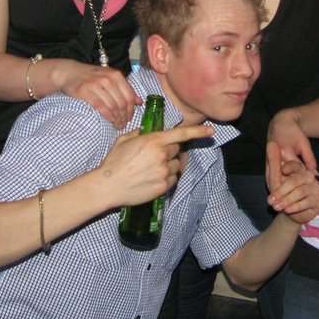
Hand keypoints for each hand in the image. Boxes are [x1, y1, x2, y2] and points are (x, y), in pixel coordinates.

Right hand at [53, 60, 140, 129]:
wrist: (70, 72)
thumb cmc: (92, 76)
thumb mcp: (110, 78)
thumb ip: (125, 88)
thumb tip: (139, 101)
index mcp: (116, 75)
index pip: (129, 96)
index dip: (131, 110)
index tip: (130, 118)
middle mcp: (107, 79)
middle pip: (121, 103)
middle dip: (124, 116)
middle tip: (123, 125)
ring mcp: (96, 85)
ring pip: (112, 106)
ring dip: (117, 118)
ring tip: (117, 125)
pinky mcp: (85, 91)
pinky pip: (100, 106)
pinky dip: (107, 115)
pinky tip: (110, 120)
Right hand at [99, 125, 214, 207]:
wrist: (108, 186)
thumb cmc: (114, 162)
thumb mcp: (125, 140)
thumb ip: (140, 133)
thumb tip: (149, 132)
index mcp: (153, 141)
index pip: (181, 134)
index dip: (198, 132)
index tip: (210, 131)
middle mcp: (161, 155)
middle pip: (177, 150)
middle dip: (169, 151)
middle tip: (154, 156)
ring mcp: (163, 172)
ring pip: (176, 165)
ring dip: (168, 165)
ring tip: (150, 169)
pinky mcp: (163, 186)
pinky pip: (173, 179)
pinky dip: (166, 178)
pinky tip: (152, 178)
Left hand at [266, 155, 318, 224]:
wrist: (289, 212)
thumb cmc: (280, 192)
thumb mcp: (274, 178)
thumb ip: (274, 162)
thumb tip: (271, 144)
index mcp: (298, 168)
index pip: (294, 165)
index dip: (288, 167)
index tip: (282, 171)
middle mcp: (308, 175)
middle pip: (295, 181)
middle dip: (281, 192)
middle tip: (271, 200)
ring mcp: (315, 186)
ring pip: (300, 191)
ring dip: (287, 200)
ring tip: (277, 206)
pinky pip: (307, 202)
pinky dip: (296, 206)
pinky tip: (287, 210)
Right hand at [267, 112, 317, 173]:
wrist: (280, 123)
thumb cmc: (293, 132)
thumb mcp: (305, 144)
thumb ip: (310, 160)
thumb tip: (315, 174)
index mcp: (285, 152)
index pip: (297, 171)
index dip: (304, 174)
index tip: (309, 176)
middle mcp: (275, 158)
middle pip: (287, 176)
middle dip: (296, 178)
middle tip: (303, 179)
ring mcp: (269, 161)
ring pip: (279, 176)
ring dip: (287, 178)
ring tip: (295, 178)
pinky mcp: (267, 162)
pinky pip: (274, 173)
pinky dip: (281, 176)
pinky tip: (287, 176)